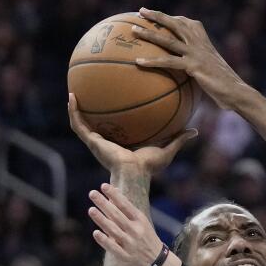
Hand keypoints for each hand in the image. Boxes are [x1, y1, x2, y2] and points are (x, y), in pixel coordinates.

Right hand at [67, 93, 195, 173]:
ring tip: (73, 94)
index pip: (114, 129)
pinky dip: (74, 111)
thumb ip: (179, 138)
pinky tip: (72, 97)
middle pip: (95, 125)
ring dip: (75, 110)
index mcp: (120, 144)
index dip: (111, 118)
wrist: (135, 172)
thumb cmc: (150, 166)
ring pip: (81, 124)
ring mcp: (96, 142)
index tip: (111, 103)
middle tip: (88, 94)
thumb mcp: (167, 148)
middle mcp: (106, 142)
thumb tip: (194, 130)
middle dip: (90, 112)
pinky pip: (78, 124)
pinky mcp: (92, 141)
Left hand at [87, 184, 180, 265]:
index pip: (126, 205)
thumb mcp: (141, 222)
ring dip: (102, 220)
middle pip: (117, 216)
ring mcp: (130, 244)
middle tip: (92, 193)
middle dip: (104, 204)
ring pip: (114, 230)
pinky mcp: (124, 257)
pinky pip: (113, 248)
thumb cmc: (145, 238)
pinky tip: (96, 233)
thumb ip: (126, 209)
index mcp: (140, 221)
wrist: (157, 263)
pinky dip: (104, 240)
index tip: (103, 186)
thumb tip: (112, 191)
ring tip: (91, 210)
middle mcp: (136, 231)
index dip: (115, 195)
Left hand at [133, 9, 244, 106]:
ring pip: (168, 39)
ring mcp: (196, 54)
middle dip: (158, 16)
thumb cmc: (226, 87)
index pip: (187, 23)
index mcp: (205, 42)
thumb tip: (193, 77)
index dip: (173, 19)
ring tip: (133, 30)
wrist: (237, 92)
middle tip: (141, 11)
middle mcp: (200, 44)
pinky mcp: (193, 66)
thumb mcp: (214, 72)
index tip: (160, 16)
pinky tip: (138, 62)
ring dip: (149, 33)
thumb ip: (201, 68)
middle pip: (175, 24)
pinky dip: (152, 61)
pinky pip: (168, 62)